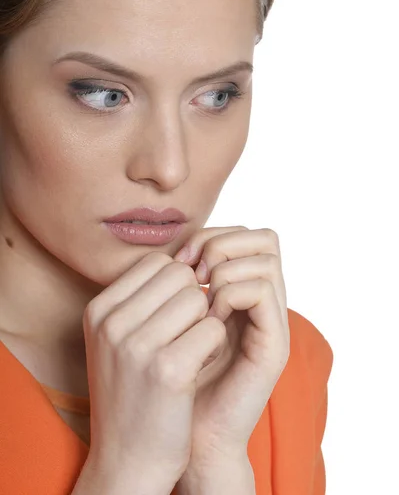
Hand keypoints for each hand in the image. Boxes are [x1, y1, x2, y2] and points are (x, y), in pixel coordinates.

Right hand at [81, 252, 225, 493]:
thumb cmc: (132, 392)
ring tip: (191, 351)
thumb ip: (142, 298)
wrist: (127, 460)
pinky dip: (215, 345)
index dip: (177, 286)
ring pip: (200, 298)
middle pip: (181, 275)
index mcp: (98, 310)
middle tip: (186, 334)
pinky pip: (213, 328)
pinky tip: (199, 367)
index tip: (173, 317)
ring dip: (206, 323)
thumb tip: (185, 260)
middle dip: (194, 301)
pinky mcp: (168, 369)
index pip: (157, 262)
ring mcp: (137, 345)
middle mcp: (111, 322)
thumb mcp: (118, 339)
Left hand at [173, 226, 289, 475]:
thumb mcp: (168, 320)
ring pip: (266, 258)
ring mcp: (271, 322)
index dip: (211, 234)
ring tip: (201, 299)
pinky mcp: (274, 345)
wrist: (183, 436)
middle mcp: (261, 302)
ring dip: (225, 269)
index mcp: (239, 291)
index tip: (179, 259)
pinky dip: (230, 294)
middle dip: (221, 243)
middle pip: (263, 238)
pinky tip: (209, 318)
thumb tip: (174, 249)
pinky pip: (262, 291)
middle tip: (193, 271)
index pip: (243, 233)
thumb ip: (179, 284)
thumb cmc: (168, 377)